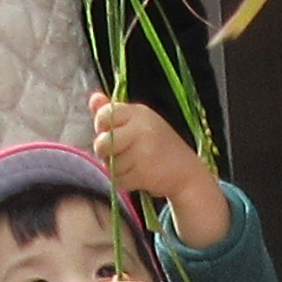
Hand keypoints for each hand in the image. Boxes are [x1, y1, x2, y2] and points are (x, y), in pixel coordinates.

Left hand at [92, 92, 231, 248]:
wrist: (188, 173)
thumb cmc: (159, 146)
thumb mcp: (139, 123)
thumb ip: (114, 112)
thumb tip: (93, 99)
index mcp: (139, 113)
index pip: (104, 114)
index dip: (102, 127)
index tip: (112, 133)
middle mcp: (142, 128)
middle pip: (102, 143)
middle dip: (105, 153)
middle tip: (120, 154)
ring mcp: (144, 150)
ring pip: (110, 164)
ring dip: (117, 169)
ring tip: (134, 166)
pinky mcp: (144, 172)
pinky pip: (119, 180)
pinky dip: (125, 182)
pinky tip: (139, 177)